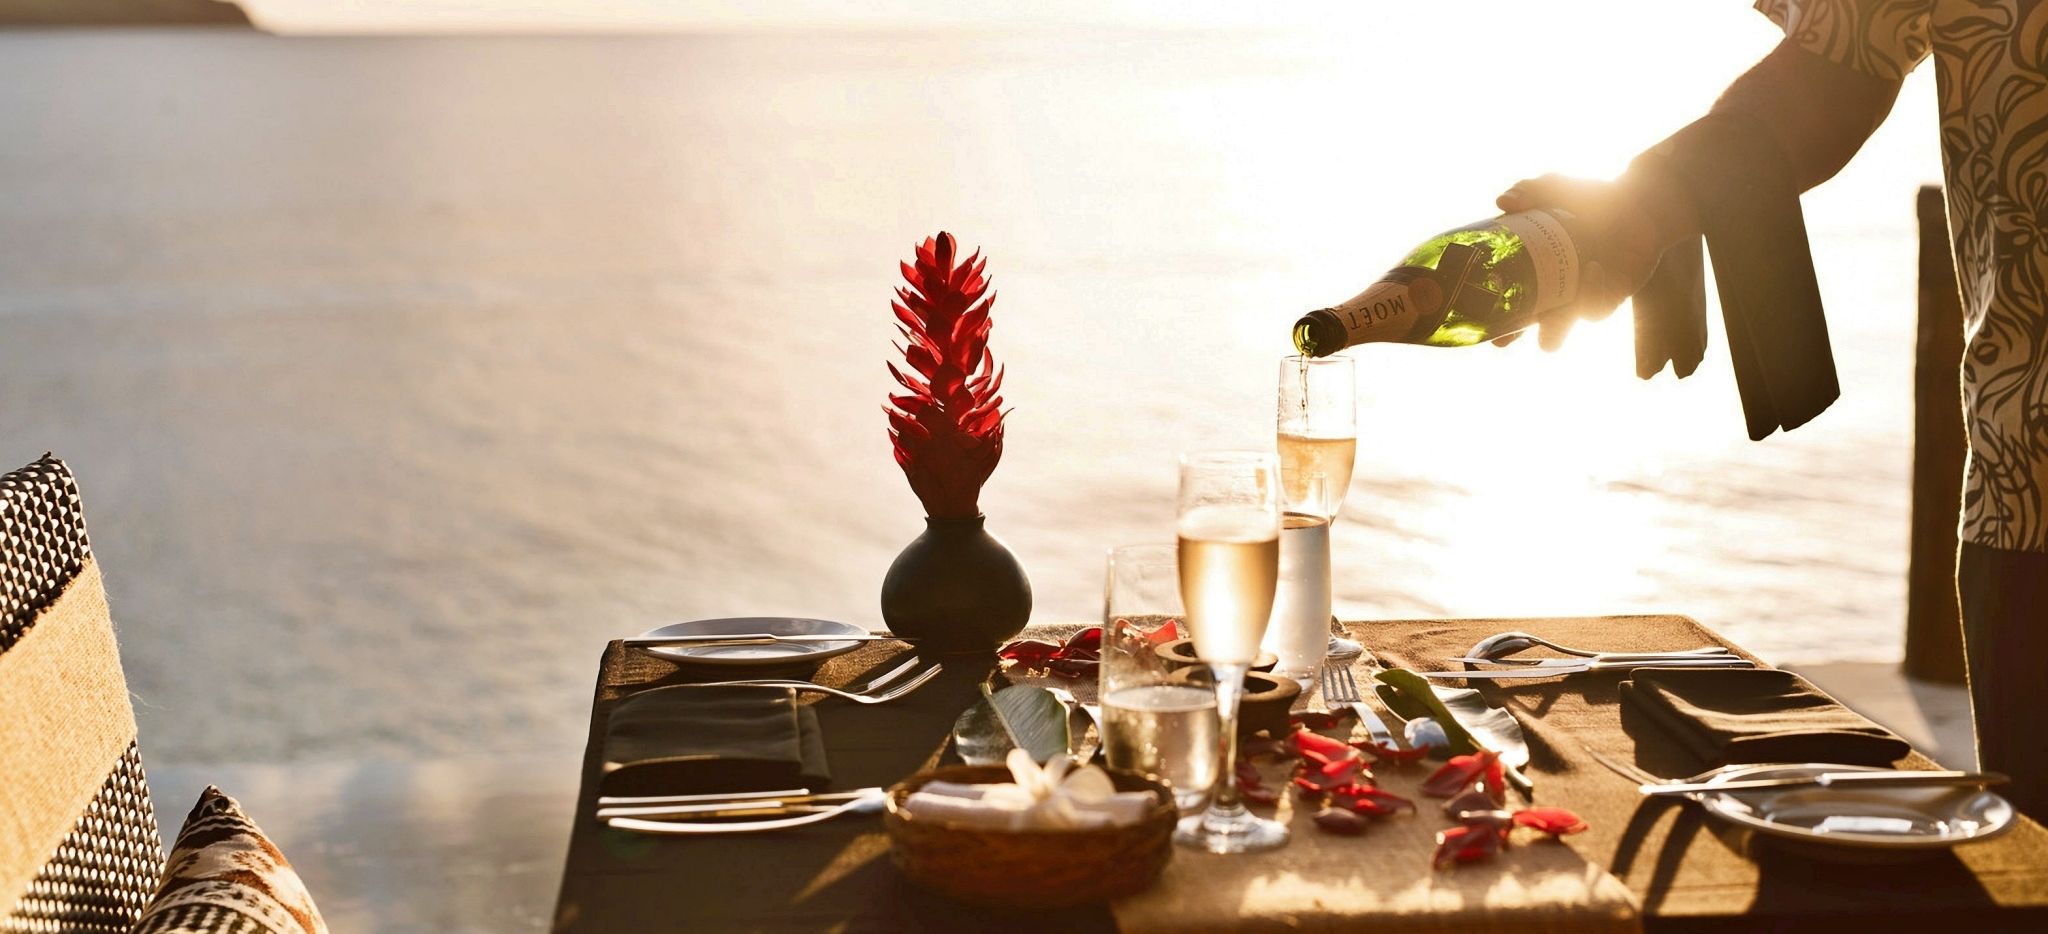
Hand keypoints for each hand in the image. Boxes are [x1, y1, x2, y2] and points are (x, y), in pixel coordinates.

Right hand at [1493, 175, 1669, 350]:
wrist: (1640, 205)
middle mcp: (1547, 290)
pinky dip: (1591, 292)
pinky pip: (1593, 311)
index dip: (1483, 309)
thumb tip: (1502, 202)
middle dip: (1510, 335)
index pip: (1498, 294)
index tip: (1470, 314)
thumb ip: (1530, 190)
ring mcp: (1574, 300)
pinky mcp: (1604, 302)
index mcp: (1527, 269)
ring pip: (1557, 330)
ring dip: (1554, 326)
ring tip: (1553, 314)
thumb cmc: (1594, 198)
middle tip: (1503, 338)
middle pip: (1519, 325)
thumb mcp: (1558, 189)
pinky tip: (1594, 268)